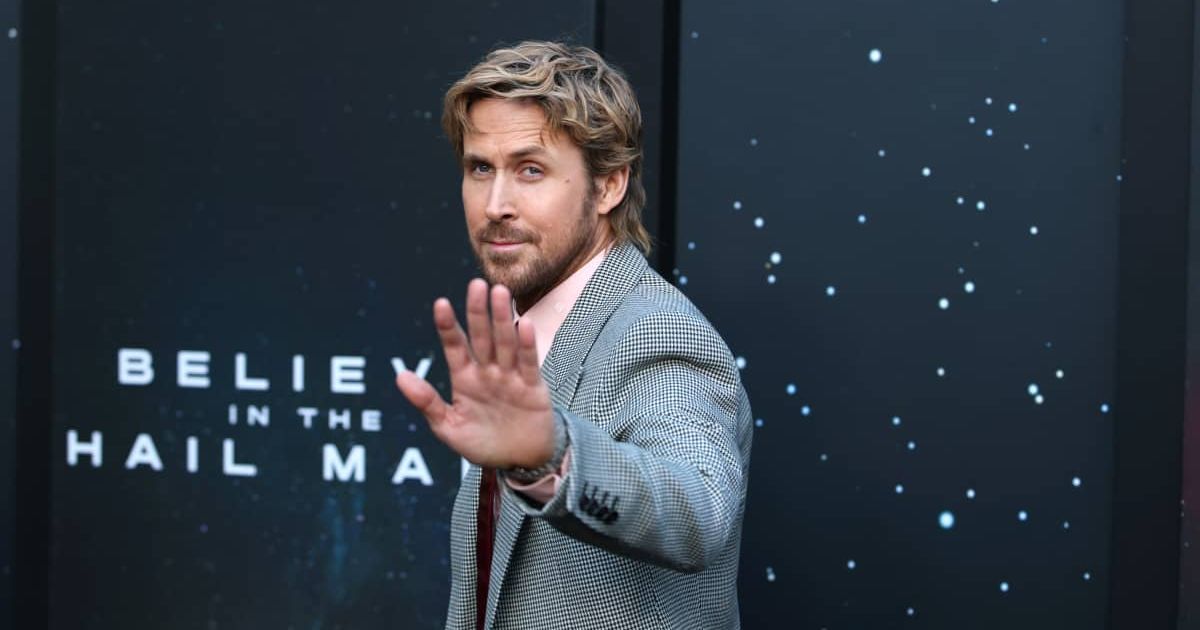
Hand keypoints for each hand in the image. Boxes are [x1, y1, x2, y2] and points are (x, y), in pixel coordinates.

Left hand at [395, 278, 556, 468]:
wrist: (519, 462)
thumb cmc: (482, 443)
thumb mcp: (449, 428)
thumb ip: (427, 402)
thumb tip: (400, 376)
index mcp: (464, 378)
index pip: (455, 347)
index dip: (448, 327)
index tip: (441, 304)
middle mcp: (487, 371)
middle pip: (481, 337)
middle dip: (478, 312)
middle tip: (476, 284)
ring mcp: (510, 377)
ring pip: (505, 343)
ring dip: (503, 319)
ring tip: (500, 293)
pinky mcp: (532, 387)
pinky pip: (528, 363)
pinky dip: (527, 345)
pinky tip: (525, 324)